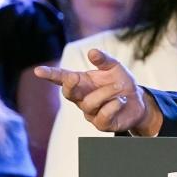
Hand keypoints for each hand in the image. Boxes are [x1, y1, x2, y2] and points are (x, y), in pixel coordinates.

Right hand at [33, 49, 162, 135]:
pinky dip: (114, 105)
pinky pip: (103, 116)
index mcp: (82, 82)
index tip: (38, 70)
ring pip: (89, 103)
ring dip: (106, 92)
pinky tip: (121, 101)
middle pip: (68, 94)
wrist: (139, 102)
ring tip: (119, 86)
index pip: (62, 78)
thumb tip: (92, 52)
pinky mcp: (101, 124)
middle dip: (70, 85)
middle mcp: (82, 98)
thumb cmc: (121, 84)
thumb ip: (104, 60)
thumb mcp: (115, 68)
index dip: (50, 75)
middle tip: (75, 77)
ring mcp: (90, 113)